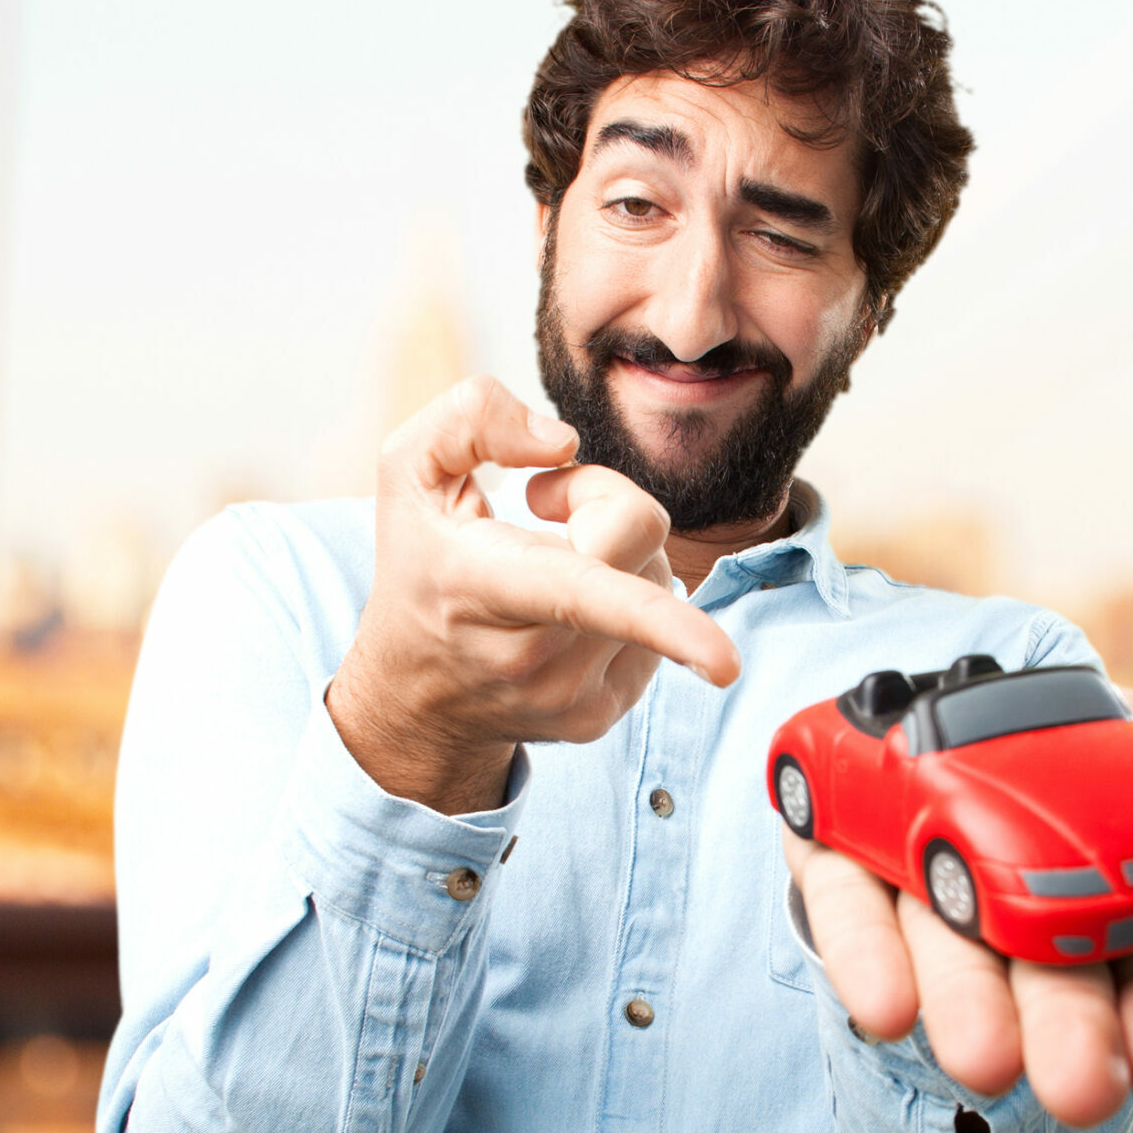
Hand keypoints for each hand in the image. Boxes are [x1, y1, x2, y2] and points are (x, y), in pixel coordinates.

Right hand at [327, 376, 740, 813]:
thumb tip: (563, 443)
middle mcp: (532, 658)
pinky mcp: (600, 715)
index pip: (586, 596)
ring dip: (620, 553)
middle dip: (605, 497)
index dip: (666, 622)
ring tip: (553, 563)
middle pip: (642, 540)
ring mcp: (572, 697)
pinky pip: (659, 629)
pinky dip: (628, 601)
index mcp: (485, 589)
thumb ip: (471, 417)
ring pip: (660, 580)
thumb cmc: (420, 563)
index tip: (725, 661)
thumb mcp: (407, 470)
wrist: (414, 694)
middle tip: (546, 506)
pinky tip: (571, 612)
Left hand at [784, 693, 1132, 1126]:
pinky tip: (879, 1006)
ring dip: (967, 1009)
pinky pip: (844, 908)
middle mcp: (1017, 915)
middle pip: (1049, 983)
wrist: (930, 683)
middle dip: (1067, 1036)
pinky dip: (863, 954)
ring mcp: (923, 891)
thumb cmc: (1066, 738)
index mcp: (1106, 900)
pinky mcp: (834, 859)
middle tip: (1077, 1095)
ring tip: (980, 1061)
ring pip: (951, 957)